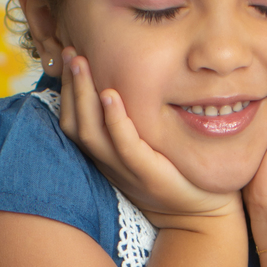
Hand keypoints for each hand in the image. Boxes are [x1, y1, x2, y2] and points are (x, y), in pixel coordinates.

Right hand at [58, 50, 240, 225]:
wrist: (200, 216)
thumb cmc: (176, 174)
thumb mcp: (147, 146)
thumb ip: (132, 123)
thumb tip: (126, 83)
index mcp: (105, 155)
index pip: (73, 120)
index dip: (67, 89)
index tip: (68, 57)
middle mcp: (109, 162)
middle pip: (75, 122)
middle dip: (69, 85)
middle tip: (68, 50)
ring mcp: (126, 170)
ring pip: (92, 132)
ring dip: (83, 95)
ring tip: (81, 62)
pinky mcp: (148, 174)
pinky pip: (125, 145)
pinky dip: (115, 120)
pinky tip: (110, 95)